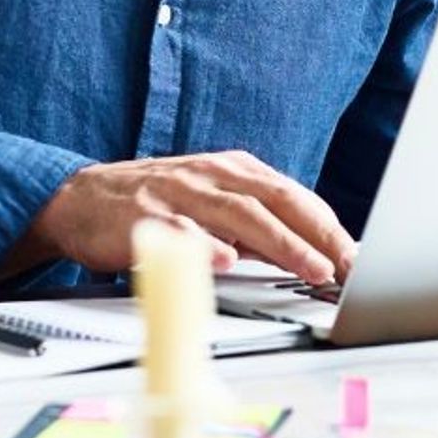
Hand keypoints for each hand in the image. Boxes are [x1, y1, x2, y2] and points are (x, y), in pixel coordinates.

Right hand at [18, 150, 355, 285]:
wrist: (81, 199)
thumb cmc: (159, 204)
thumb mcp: (216, 206)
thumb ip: (259, 227)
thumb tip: (312, 253)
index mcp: (237, 170)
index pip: (295, 197)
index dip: (329, 227)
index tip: (356, 257)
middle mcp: (214, 175)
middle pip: (277, 201)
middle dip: (317, 235)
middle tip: (345, 265)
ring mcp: (181, 192)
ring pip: (240, 214)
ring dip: (280, 242)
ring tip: (308, 267)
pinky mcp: (145, 215)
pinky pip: (180, 229)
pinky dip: (205, 244)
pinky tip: (226, 260)